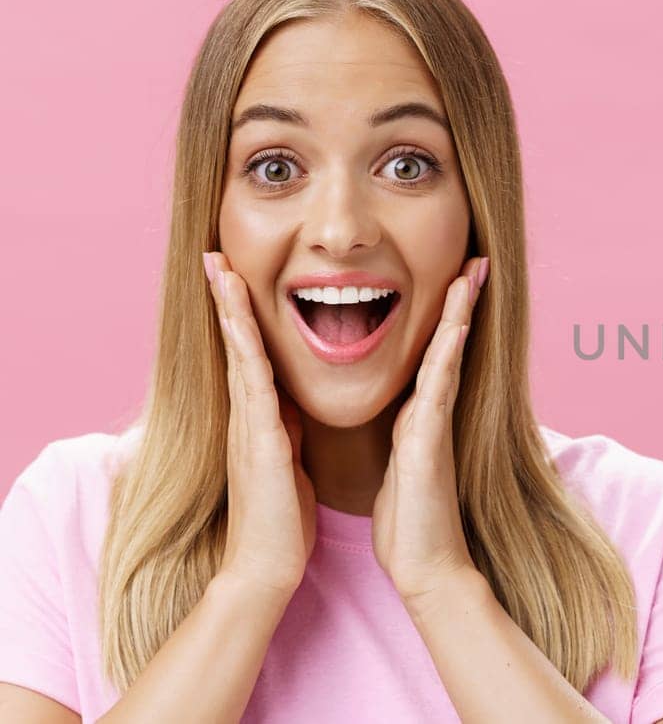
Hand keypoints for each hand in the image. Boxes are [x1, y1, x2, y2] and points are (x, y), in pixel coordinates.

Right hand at [203, 251, 317, 601]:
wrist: (268, 567)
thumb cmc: (283, 520)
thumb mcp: (288, 462)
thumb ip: (286, 431)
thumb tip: (289, 407)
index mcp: (261, 419)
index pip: (252, 356)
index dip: (243, 317)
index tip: (236, 277)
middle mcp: (248, 417)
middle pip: (237, 345)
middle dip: (227, 300)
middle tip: (215, 255)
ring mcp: (250, 428)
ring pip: (240, 357)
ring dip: (231, 314)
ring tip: (221, 271)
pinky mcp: (261, 443)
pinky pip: (254, 388)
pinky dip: (248, 354)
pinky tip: (243, 327)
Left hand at [373, 256, 488, 602]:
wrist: (426, 566)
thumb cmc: (409, 522)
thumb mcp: (401, 465)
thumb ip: (404, 435)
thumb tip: (404, 417)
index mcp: (418, 415)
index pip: (430, 354)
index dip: (441, 317)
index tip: (451, 278)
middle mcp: (431, 413)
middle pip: (447, 344)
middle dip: (460, 302)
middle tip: (474, 259)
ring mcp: (434, 425)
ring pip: (448, 357)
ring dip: (459, 315)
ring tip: (470, 275)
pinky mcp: (429, 443)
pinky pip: (438, 389)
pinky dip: (447, 355)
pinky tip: (454, 329)